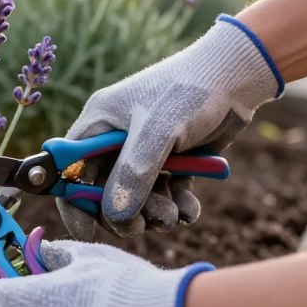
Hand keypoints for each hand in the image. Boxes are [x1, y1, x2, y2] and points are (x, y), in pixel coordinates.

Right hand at [58, 15, 282, 239]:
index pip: (69, 168)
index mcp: (98, 124)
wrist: (237, 77)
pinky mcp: (172, 161)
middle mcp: (116, 139)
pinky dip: (177, 207)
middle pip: (102, 190)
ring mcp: (144, 151)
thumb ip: (132, 174)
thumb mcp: (156, 132)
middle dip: (122, 212)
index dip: (72, 200)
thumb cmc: (188, 92)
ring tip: (175, 213)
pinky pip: (165, 194)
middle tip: (143, 224)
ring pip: (136, 197)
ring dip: (154, 212)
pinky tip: (190, 208)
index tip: (87, 229)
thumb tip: (114, 216)